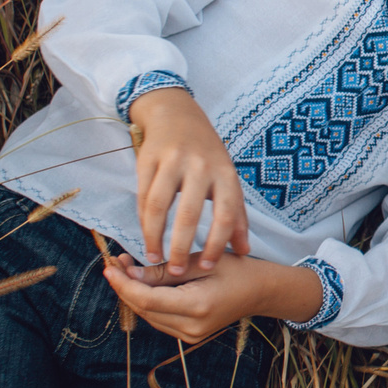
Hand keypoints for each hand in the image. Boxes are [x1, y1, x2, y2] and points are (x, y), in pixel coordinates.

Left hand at [103, 252, 322, 344]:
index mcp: (197, 306)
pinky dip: (147, 301)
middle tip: (115, 263)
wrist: (262, 292)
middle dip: (125, 287)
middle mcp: (191, 327)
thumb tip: (130, 272)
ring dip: (134, 294)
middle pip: (145, 310)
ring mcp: (190, 335)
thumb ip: (165, 270)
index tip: (110, 267)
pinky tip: (143, 283)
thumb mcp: (202, 261)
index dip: (125, 284)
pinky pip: (159, 318)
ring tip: (126, 269)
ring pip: (149, 316)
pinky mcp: (189, 336)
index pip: (148, 299)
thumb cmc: (237, 269)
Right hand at [130, 88, 247, 273]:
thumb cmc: (207, 155)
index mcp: (226, 173)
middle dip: (182, 247)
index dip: (219, 242)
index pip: (227, 213)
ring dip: (155, 237)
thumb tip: (244, 251)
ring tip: (154, 259)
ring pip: (160, 206)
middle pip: (190, 214)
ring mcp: (173, 160)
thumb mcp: (227, 179)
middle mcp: (201, 166)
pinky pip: (143, 196)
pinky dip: (143, 220)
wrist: (177, 114)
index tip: (208, 266)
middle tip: (176, 272)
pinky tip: (146, 237)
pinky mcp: (148, 158)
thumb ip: (236, 215)